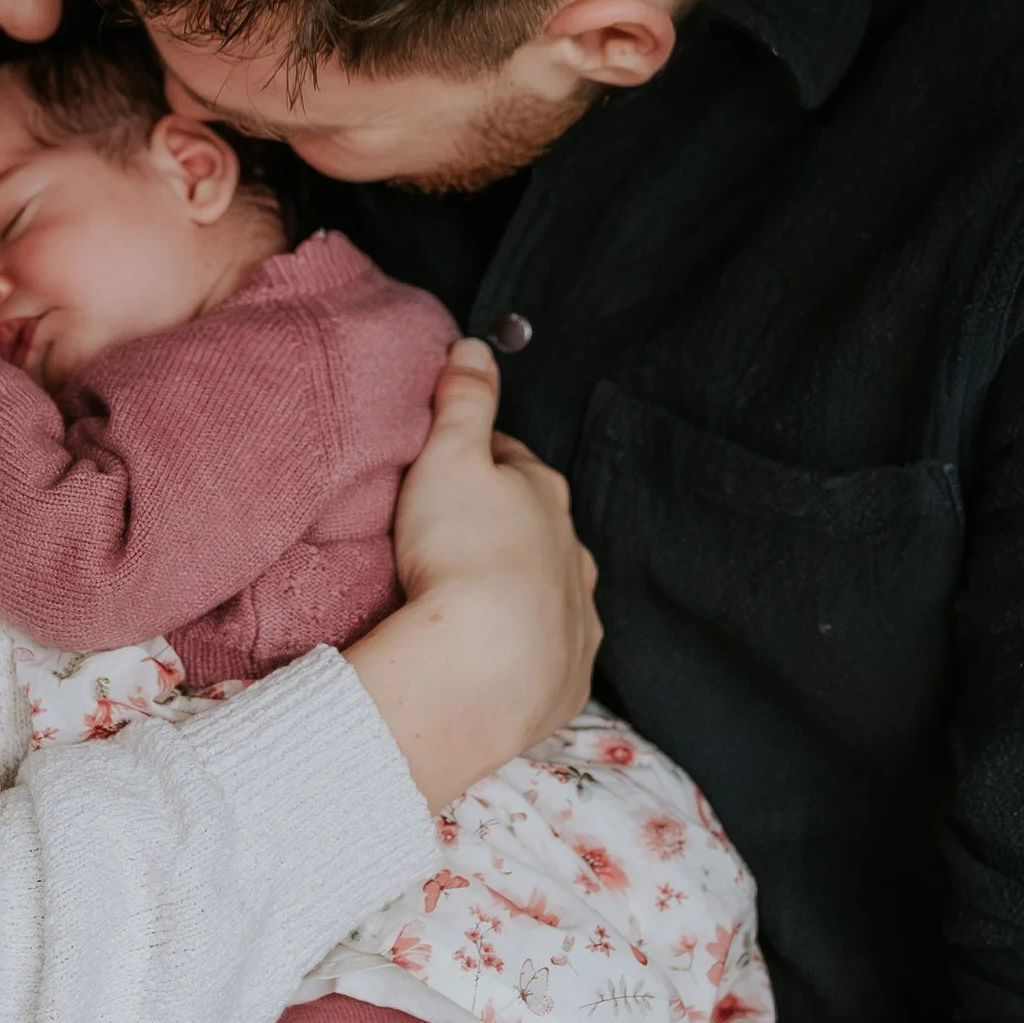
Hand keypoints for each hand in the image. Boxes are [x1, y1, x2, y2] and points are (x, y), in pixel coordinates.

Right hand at [346, 341, 600, 811]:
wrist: (482, 670)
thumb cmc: (461, 552)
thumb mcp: (449, 456)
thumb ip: (463, 400)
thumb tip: (476, 346)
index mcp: (546, 494)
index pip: (512, 462)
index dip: (477, 462)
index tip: (446, 471)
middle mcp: (575, 553)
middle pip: (536, 528)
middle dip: (503, 527)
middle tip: (450, 537)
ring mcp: (577, 617)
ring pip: (549, 589)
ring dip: (518, 588)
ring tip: (468, 601)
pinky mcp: (568, 676)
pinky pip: (548, 652)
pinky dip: (525, 647)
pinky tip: (491, 654)